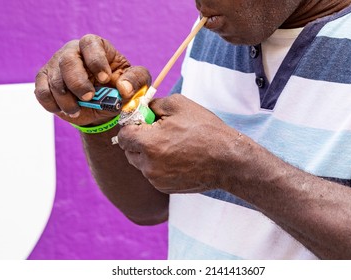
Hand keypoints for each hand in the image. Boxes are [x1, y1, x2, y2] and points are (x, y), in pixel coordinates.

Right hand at [34, 34, 150, 125]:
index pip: (90, 44)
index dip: (96, 60)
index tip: (104, 79)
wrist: (103, 105)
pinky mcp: (44, 80)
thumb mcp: (137, 83)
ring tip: (78, 110)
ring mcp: (56, 65)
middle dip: (78, 83)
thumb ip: (136, 81)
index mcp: (96, 47)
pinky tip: (67, 110)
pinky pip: (42, 91)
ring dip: (67, 99)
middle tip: (89, 98)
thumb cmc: (120, 88)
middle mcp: (73, 52)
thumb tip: (123, 88)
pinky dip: (53, 104)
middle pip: (68, 61)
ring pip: (54, 79)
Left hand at [117, 94, 241, 192]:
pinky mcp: (164, 188)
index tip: (144, 122)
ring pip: (141, 163)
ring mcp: (156, 179)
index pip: (122, 135)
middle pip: (129, 150)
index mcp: (149, 143)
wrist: (228, 161)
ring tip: (172, 146)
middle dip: (139, 140)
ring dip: (149, 154)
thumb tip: (142, 108)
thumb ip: (154, 104)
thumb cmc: (206, 131)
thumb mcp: (179, 105)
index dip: (132, 126)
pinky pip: (153, 174)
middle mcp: (148, 165)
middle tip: (159, 133)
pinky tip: (178, 158)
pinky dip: (159, 166)